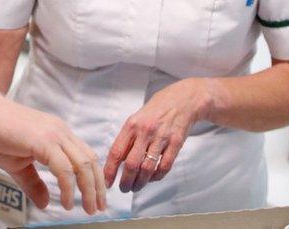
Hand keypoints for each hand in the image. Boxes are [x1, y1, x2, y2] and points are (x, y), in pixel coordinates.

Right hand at [0, 92, 106, 214]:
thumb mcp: (18, 164)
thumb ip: (33, 183)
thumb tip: (45, 203)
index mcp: (57, 134)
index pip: (85, 156)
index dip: (94, 178)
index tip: (96, 197)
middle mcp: (60, 131)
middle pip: (90, 161)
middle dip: (98, 187)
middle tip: (99, 207)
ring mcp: (54, 134)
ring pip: (82, 164)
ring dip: (89, 189)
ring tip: (89, 208)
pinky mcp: (43, 140)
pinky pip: (64, 168)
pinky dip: (69, 187)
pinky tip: (68, 202)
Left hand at [103, 78, 212, 192]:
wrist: (182, 100)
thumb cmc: (155, 112)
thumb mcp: (136, 119)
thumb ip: (127, 139)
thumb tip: (115, 162)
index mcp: (131, 125)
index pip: (116, 152)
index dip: (110, 170)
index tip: (107, 182)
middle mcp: (145, 131)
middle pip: (131, 164)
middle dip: (126, 181)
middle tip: (124, 188)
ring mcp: (162, 137)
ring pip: (148, 168)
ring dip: (140, 182)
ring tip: (136, 187)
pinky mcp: (177, 142)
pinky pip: (165, 166)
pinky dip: (157, 176)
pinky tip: (152, 178)